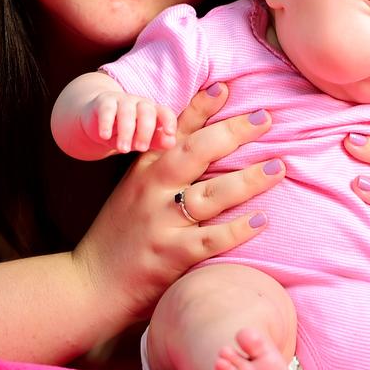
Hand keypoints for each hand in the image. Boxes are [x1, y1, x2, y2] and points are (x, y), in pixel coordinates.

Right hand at [72, 83, 284, 328]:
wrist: (91, 283)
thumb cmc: (119, 233)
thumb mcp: (134, 188)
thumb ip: (163, 165)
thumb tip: (205, 141)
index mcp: (144, 169)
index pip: (175, 130)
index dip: (201, 107)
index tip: (226, 86)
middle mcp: (153, 189)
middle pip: (198, 152)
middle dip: (234, 132)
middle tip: (266, 118)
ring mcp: (162, 222)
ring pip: (212, 194)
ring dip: (248, 180)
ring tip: (278, 167)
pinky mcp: (172, 255)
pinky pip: (212, 239)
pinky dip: (239, 229)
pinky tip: (262, 219)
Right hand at [80, 91, 176, 152]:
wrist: (98, 120)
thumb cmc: (126, 131)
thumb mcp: (140, 139)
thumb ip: (156, 140)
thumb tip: (171, 143)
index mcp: (153, 111)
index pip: (165, 112)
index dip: (169, 121)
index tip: (170, 133)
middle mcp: (139, 103)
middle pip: (146, 111)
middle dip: (145, 130)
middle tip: (141, 148)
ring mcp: (121, 101)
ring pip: (127, 111)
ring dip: (126, 131)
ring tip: (123, 149)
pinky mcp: (104, 102)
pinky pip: (106, 110)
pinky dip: (106, 123)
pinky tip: (105, 136)